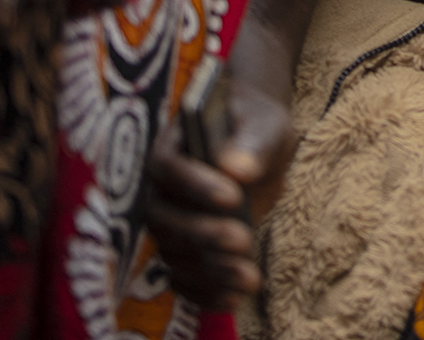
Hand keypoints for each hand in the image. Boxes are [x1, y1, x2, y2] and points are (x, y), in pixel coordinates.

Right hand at [144, 76, 297, 311]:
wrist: (255, 141)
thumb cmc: (255, 124)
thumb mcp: (263, 123)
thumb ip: (252, 142)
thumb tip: (237, 169)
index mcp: (171, 148)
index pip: (168, 168)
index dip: (196, 185)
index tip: (234, 196)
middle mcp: (160, 189)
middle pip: (165, 219)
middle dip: (203, 234)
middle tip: (243, 240)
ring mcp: (170, 223)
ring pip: (174, 253)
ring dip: (209, 270)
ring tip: (250, 278)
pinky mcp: (183, 250)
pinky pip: (182, 277)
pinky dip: (204, 292)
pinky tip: (234, 299)